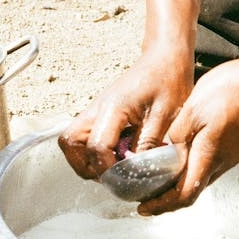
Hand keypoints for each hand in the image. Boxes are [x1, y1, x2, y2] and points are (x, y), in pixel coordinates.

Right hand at [58, 48, 192, 178]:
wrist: (165, 58)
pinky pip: (83, 137)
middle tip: (109, 176)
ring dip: (84, 160)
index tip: (124, 179)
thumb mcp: (167, 115)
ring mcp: (95, 111)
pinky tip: (116, 156)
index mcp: (113, 107)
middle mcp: (97, 108)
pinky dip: (91, 152)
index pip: (97, 146)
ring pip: (71, 141)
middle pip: (69, 143)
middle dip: (85, 165)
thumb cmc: (168, 81)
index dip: (107, 169)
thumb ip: (149, 144)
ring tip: (110, 168)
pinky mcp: (99, 114)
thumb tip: (136, 171)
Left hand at [138, 55, 238, 214]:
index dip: (162, 206)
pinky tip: (180, 161)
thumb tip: (170, 151)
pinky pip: (210, 166)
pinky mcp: (235, 145)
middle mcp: (223, 162)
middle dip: (167, 200)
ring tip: (158, 183)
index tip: (144, 208)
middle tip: (145, 200)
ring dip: (179, 186)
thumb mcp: (193, 110)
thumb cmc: (231, 90)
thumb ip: (177, 135)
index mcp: (209, 155)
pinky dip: (191, 172)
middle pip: (192, 192)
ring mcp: (231, 154)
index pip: (184, 195)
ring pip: (201, 179)